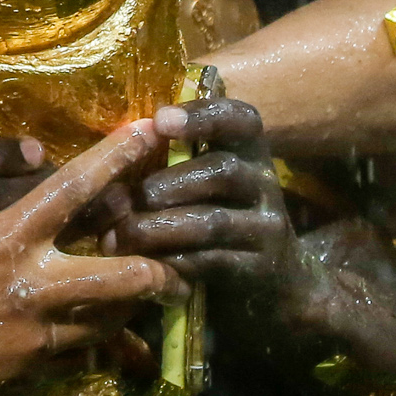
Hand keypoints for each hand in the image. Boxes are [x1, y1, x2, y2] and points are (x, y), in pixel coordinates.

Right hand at [0, 94, 176, 395]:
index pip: (73, 191)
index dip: (117, 158)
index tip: (151, 132)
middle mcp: (33, 292)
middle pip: (126, 275)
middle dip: (160, 261)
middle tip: (173, 243)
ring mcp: (38, 340)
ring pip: (116, 319)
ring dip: (136, 299)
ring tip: (149, 282)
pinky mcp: (32, 378)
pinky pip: (87, 356)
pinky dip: (105, 341)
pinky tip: (108, 332)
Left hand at [103, 95, 313, 330]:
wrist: (277, 279)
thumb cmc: (223, 214)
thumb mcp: (212, 179)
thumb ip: (179, 157)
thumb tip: (118, 142)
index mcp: (251, 152)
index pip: (241, 120)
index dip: (203, 116)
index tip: (160, 121)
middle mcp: (265, 184)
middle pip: (224, 171)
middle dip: (171, 183)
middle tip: (135, 196)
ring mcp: (265, 228)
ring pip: (213, 222)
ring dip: (161, 227)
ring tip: (122, 235)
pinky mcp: (258, 268)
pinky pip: (212, 262)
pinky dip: (174, 262)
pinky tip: (146, 264)